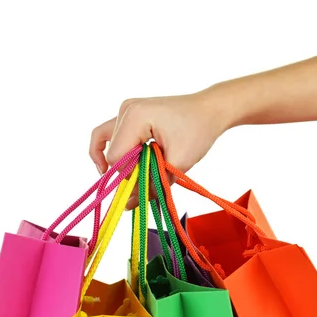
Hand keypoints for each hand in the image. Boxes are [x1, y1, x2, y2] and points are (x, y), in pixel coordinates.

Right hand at [89, 89, 230, 209]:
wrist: (210, 110)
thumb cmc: (198, 131)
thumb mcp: (177, 163)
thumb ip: (151, 185)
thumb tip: (126, 206)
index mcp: (135, 117)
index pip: (117, 157)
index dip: (130, 177)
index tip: (148, 183)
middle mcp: (126, 110)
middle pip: (112, 152)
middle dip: (127, 171)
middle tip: (147, 180)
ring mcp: (126, 110)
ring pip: (105, 142)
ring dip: (118, 162)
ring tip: (134, 174)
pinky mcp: (130, 114)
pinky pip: (110, 135)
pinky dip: (114, 151)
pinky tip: (121, 166)